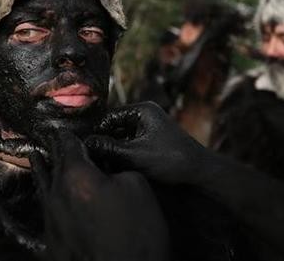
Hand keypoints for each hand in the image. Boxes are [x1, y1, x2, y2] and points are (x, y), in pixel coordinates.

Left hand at [31, 129, 167, 260]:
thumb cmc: (137, 233)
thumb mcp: (137, 186)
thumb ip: (116, 166)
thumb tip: (105, 168)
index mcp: (76, 176)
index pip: (67, 144)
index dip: (68, 133)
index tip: (64, 127)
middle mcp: (56, 196)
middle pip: (53, 165)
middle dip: (56, 151)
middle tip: (54, 139)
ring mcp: (51, 221)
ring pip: (44, 187)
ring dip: (44, 171)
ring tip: (37, 158)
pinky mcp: (53, 242)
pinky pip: (48, 210)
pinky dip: (50, 196)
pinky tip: (52, 195)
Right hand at [85, 102, 206, 184]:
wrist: (199, 173)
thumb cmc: (172, 160)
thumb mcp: (136, 155)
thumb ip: (109, 148)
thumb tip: (85, 143)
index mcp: (143, 110)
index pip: (108, 116)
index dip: (95, 132)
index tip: (84, 147)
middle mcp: (145, 115)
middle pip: (114, 126)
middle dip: (103, 142)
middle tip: (90, 157)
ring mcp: (149, 128)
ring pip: (121, 137)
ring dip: (112, 150)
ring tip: (101, 164)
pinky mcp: (151, 141)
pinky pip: (129, 144)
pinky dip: (121, 154)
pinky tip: (114, 167)